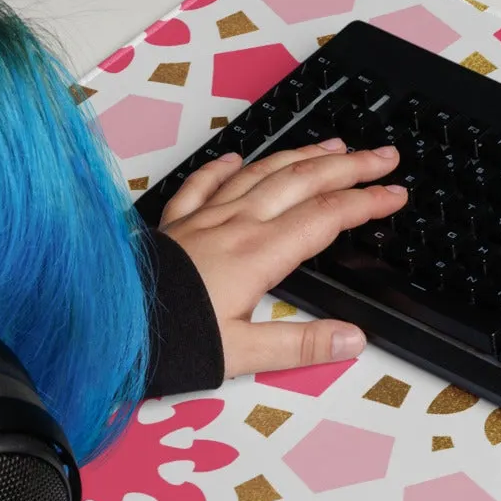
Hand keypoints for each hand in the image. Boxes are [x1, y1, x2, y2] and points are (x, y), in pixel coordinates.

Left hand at [158, 139, 407, 375]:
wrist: (104, 327)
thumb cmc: (170, 341)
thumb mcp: (241, 354)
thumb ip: (301, 345)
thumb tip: (353, 339)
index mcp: (258, 254)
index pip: (326, 217)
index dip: (367, 202)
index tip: (396, 194)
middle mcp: (235, 226)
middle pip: (303, 182)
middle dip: (350, 166)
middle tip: (385, 155)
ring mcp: (204, 220)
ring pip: (261, 173)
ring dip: (302, 156)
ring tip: (334, 146)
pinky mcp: (175, 226)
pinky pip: (204, 185)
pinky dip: (225, 166)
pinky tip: (238, 156)